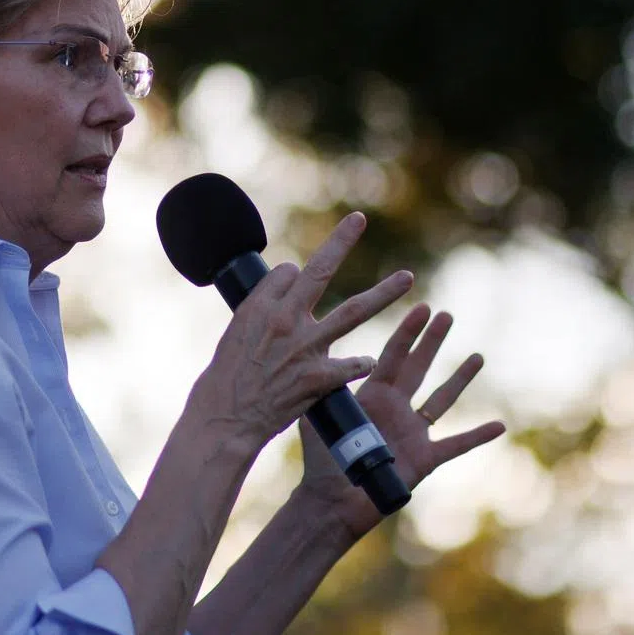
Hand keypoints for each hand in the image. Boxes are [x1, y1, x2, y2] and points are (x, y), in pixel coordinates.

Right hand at [190, 213, 414, 458]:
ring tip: (407, 277)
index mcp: (262, 306)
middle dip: (341, 242)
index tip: (295, 284)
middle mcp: (286, 319)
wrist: (226, 414)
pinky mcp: (318, 378)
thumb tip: (289, 277)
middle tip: (359, 219)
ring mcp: (305, 347)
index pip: (290, 272)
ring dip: (384, 293)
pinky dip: (361, 362)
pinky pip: (352, 365)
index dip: (295, 277)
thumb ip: (266, 304)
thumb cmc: (228, 373)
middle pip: (320, 271)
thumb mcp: (237, 328)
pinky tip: (368, 361)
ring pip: (354, 311)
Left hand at [297, 303, 505, 539]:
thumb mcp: (318, 417)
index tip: (420, 308)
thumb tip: (312, 352)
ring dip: (459, 379)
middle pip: (419, 368)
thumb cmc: (321, 461)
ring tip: (477, 356)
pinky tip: (499, 425)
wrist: (332, 502)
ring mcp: (412, 432)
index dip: (407, 333)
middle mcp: (395, 408)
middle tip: (446, 315)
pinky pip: (455, 445)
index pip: (392, 356)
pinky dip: (477, 437)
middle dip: (432, 342)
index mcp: (371, 395)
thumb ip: (321, 387)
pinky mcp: (424, 459)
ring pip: (441, 400)